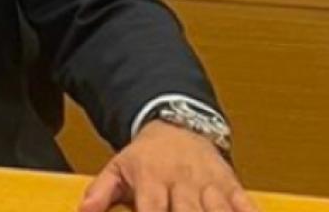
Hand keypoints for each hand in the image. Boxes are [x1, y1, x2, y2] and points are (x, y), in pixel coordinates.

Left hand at [79, 121, 256, 211]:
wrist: (178, 125)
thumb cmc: (146, 157)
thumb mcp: (118, 168)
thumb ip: (100, 192)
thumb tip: (83, 210)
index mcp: (152, 178)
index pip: (152, 210)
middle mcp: (182, 181)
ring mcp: (209, 183)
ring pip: (218, 210)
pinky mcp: (231, 184)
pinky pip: (245, 204)